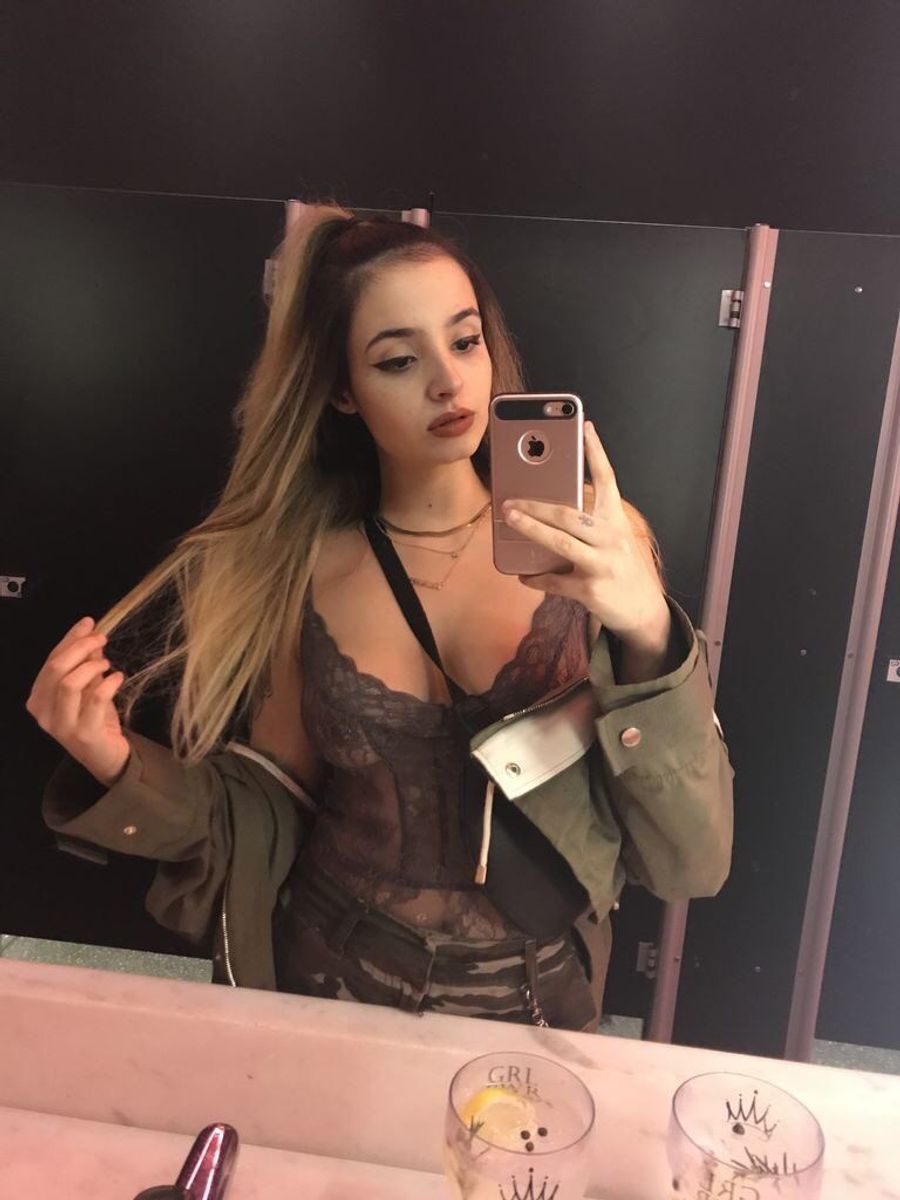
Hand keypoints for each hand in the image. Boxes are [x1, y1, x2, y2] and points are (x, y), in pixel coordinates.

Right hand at [26, 616, 130, 786]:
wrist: (108, 756)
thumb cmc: (95, 718)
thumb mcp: (88, 686)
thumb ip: (85, 662)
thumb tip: (90, 631)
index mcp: (38, 699)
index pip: (50, 661)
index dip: (69, 639)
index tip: (89, 623)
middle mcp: (43, 713)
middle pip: (56, 669)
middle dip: (80, 647)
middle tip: (102, 637)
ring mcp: (61, 726)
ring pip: (69, 683)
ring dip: (91, 666)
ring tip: (107, 663)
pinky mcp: (83, 735)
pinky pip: (95, 699)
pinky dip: (109, 683)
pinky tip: (118, 677)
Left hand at [501, 421, 670, 652]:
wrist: (643, 611)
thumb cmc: (620, 566)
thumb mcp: (612, 539)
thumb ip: (588, 523)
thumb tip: (546, 508)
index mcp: (616, 520)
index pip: (608, 480)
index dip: (596, 453)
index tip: (585, 428)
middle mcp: (611, 539)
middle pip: (570, 514)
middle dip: (536, 505)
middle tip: (510, 500)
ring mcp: (602, 564)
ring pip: (561, 542)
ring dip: (531, 530)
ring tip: (509, 519)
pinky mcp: (591, 590)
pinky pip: (555, 582)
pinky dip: (536, 579)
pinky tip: (523, 575)